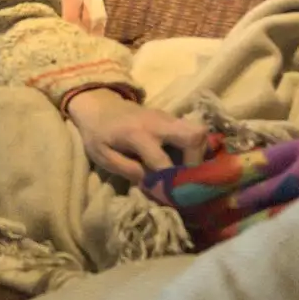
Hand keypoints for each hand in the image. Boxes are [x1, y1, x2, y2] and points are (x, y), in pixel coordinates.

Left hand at [65, 88, 208, 183]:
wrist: (100, 105)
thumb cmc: (99, 134)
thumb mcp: (103, 156)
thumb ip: (126, 169)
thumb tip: (152, 183)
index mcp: (136, 134)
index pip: (162, 161)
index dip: (168, 181)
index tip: (169, 194)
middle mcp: (157, 123)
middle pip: (194, 136)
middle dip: (196, 161)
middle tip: (188, 177)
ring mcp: (168, 117)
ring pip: (199, 131)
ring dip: (199, 153)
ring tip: (188, 168)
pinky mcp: (172, 117)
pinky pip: (193, 130)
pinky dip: (195, 146)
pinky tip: (185, 158)